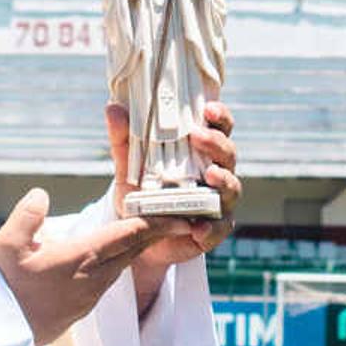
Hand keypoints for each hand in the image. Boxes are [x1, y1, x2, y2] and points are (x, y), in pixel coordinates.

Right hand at [0, 188, 179, 345]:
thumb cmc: (1, 289)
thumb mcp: (5, 245)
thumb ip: (27, 215)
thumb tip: (42, 195)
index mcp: (82, 259)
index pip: (128, 235)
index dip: (158, 224)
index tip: (183, 217)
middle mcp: (93, 279)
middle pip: (133, 251)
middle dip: (155, 234)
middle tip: (178, 217)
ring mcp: (88, 297)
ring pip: (121, 267)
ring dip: (136, 249)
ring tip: (148, 232)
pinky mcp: (81, 309)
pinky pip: (108, 280)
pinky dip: (118, 263)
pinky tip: (112, 256)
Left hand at [105, 101, 240, 277]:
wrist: (137, 236)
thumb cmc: (142, 193)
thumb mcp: (129, 166)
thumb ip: (124, 139)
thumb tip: (113, 109)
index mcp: (201, 152)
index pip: (219, 128)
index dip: (220, 116)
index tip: (208, 109)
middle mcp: (216, 173)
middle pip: (228, 153)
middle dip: (216, 143)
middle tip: (197, 136)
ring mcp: (218, 202)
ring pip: (231, 187)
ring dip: (223, 180)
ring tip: (210, 176)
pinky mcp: (214, 230)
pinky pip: (219, 228)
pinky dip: (211, 228)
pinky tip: (198, 227)